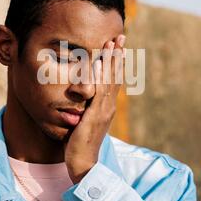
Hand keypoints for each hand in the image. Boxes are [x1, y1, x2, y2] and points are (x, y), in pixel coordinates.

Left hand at [64, 34, 125, 183]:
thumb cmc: (80, 145)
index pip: (113, 80)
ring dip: (112, 60)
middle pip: (115, 76)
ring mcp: (103, 110)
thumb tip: (79, 99)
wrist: (83, 164)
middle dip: (118, 55)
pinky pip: (99, 91)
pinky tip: (100, 63)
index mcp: (106, 107)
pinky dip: (101, 76)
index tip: (117, 46)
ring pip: (110, 80)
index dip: (116, 62)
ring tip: (113, 42)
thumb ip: (84, 109)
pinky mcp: (95, 115)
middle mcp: (108, 106)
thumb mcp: (84, 122)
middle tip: (121, 36)